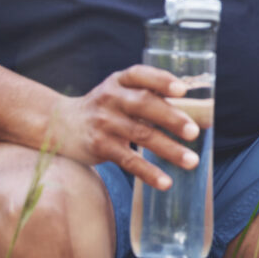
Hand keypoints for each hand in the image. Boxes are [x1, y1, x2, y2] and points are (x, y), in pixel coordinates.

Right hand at [44, 65, 199, 190]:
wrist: (60, 125)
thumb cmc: (105, 107)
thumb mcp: (120, 92)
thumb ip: (150, 96)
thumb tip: (199, 114)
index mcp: (120, 81)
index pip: (140, 75)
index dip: (161, 81)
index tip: (183, 90)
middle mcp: (110, 98)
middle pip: (144, 104)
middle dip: (171, 118)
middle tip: (194, 132)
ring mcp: (104, 123)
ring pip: (141, 135)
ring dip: (169, 149)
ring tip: (192, 161)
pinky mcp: (100, 146)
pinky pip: (128, 160)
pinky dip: (148, 172)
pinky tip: (166, 182)